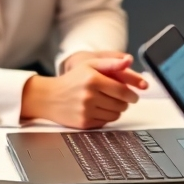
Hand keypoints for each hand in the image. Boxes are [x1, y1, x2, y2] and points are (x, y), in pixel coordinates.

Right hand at [21, 56, 145, 127]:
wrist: (49, 97)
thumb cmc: (72, 79)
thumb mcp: (90, 64)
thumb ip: (112, 62)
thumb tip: (130, 60)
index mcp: (93, 79)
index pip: (122, 90)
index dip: (132, 95)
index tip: (134, 95)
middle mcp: (89, 96)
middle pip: (121, 104)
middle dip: (125, 102)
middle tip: (122, 99)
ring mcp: (85, 111)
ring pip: (115, 115)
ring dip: (117, 110)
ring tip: (110, 103)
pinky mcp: (83, 123)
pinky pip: (105, 123)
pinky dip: (107, 117)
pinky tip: (100, 110)